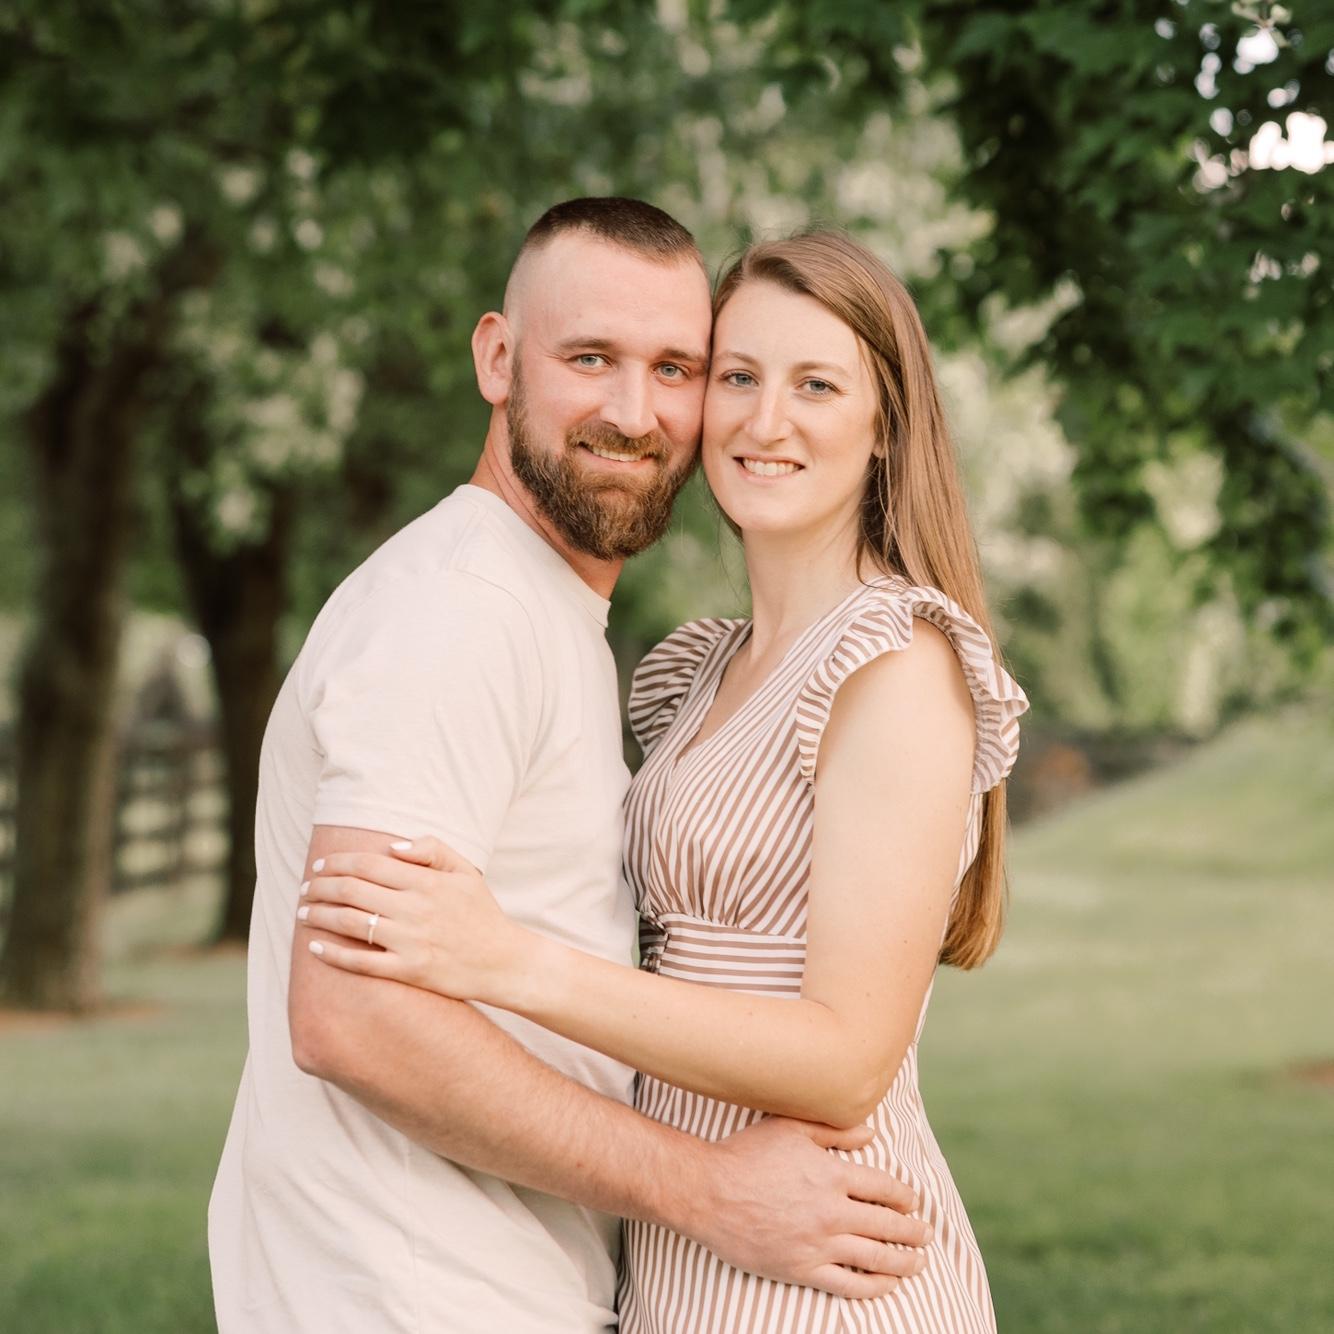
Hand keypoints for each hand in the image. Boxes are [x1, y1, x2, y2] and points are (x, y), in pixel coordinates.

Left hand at [299, 837, 529, 1005]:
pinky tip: (315, 947)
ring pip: (350, 923)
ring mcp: (410, 941)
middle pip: (352, 891)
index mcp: (426, 881)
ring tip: (303, 913)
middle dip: (320, 887)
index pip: (368, 864)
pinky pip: (361, 962)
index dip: (337, 863)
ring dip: (319, 915)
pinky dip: (333, 954)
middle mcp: (415, 908)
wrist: (503, 961)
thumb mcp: (465, 872)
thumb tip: (391, 846)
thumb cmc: (481, 914)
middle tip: (305, 889)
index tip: (320, 866)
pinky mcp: (408, 970)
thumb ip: (432, 850)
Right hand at [681, 1117, 928, 1298]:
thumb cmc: (746, 1153)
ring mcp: (818, 1243)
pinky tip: (887, 1284)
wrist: (708, 1191)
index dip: (904, 1196)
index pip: (885, 1187)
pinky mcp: (801, 1268)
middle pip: (887, 1224)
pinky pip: (849, 1284)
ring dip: (903, 1261)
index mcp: (832, 1173)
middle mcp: (831, 1210)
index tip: (912, 1201)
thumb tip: (872, 1132)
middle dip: (913, 1230)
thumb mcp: (790, 1127)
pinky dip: (874, 1286)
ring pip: (875, 1257)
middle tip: (926, 1234)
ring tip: (918, 1262)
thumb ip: (834, 1129)